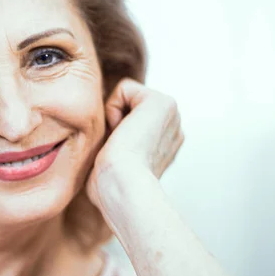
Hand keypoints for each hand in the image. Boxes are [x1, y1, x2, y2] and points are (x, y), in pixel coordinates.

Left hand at [86, 78, 183, 207]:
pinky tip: (120, 132)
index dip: (111, 132)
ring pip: (124, 97)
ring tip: (119, 142)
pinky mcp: (163, 102)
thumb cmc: (108, 185)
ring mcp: (172, 115)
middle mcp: (172, 127)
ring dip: (112, 119)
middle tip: (117, 149)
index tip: (116, 155)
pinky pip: (124, 88)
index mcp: (163, 142)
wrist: (119, 187)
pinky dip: (113, 108)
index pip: (127, 118)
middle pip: (125, 105)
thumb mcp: (111, 159)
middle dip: (113, 123)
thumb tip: (102, 133)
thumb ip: (113, 141)